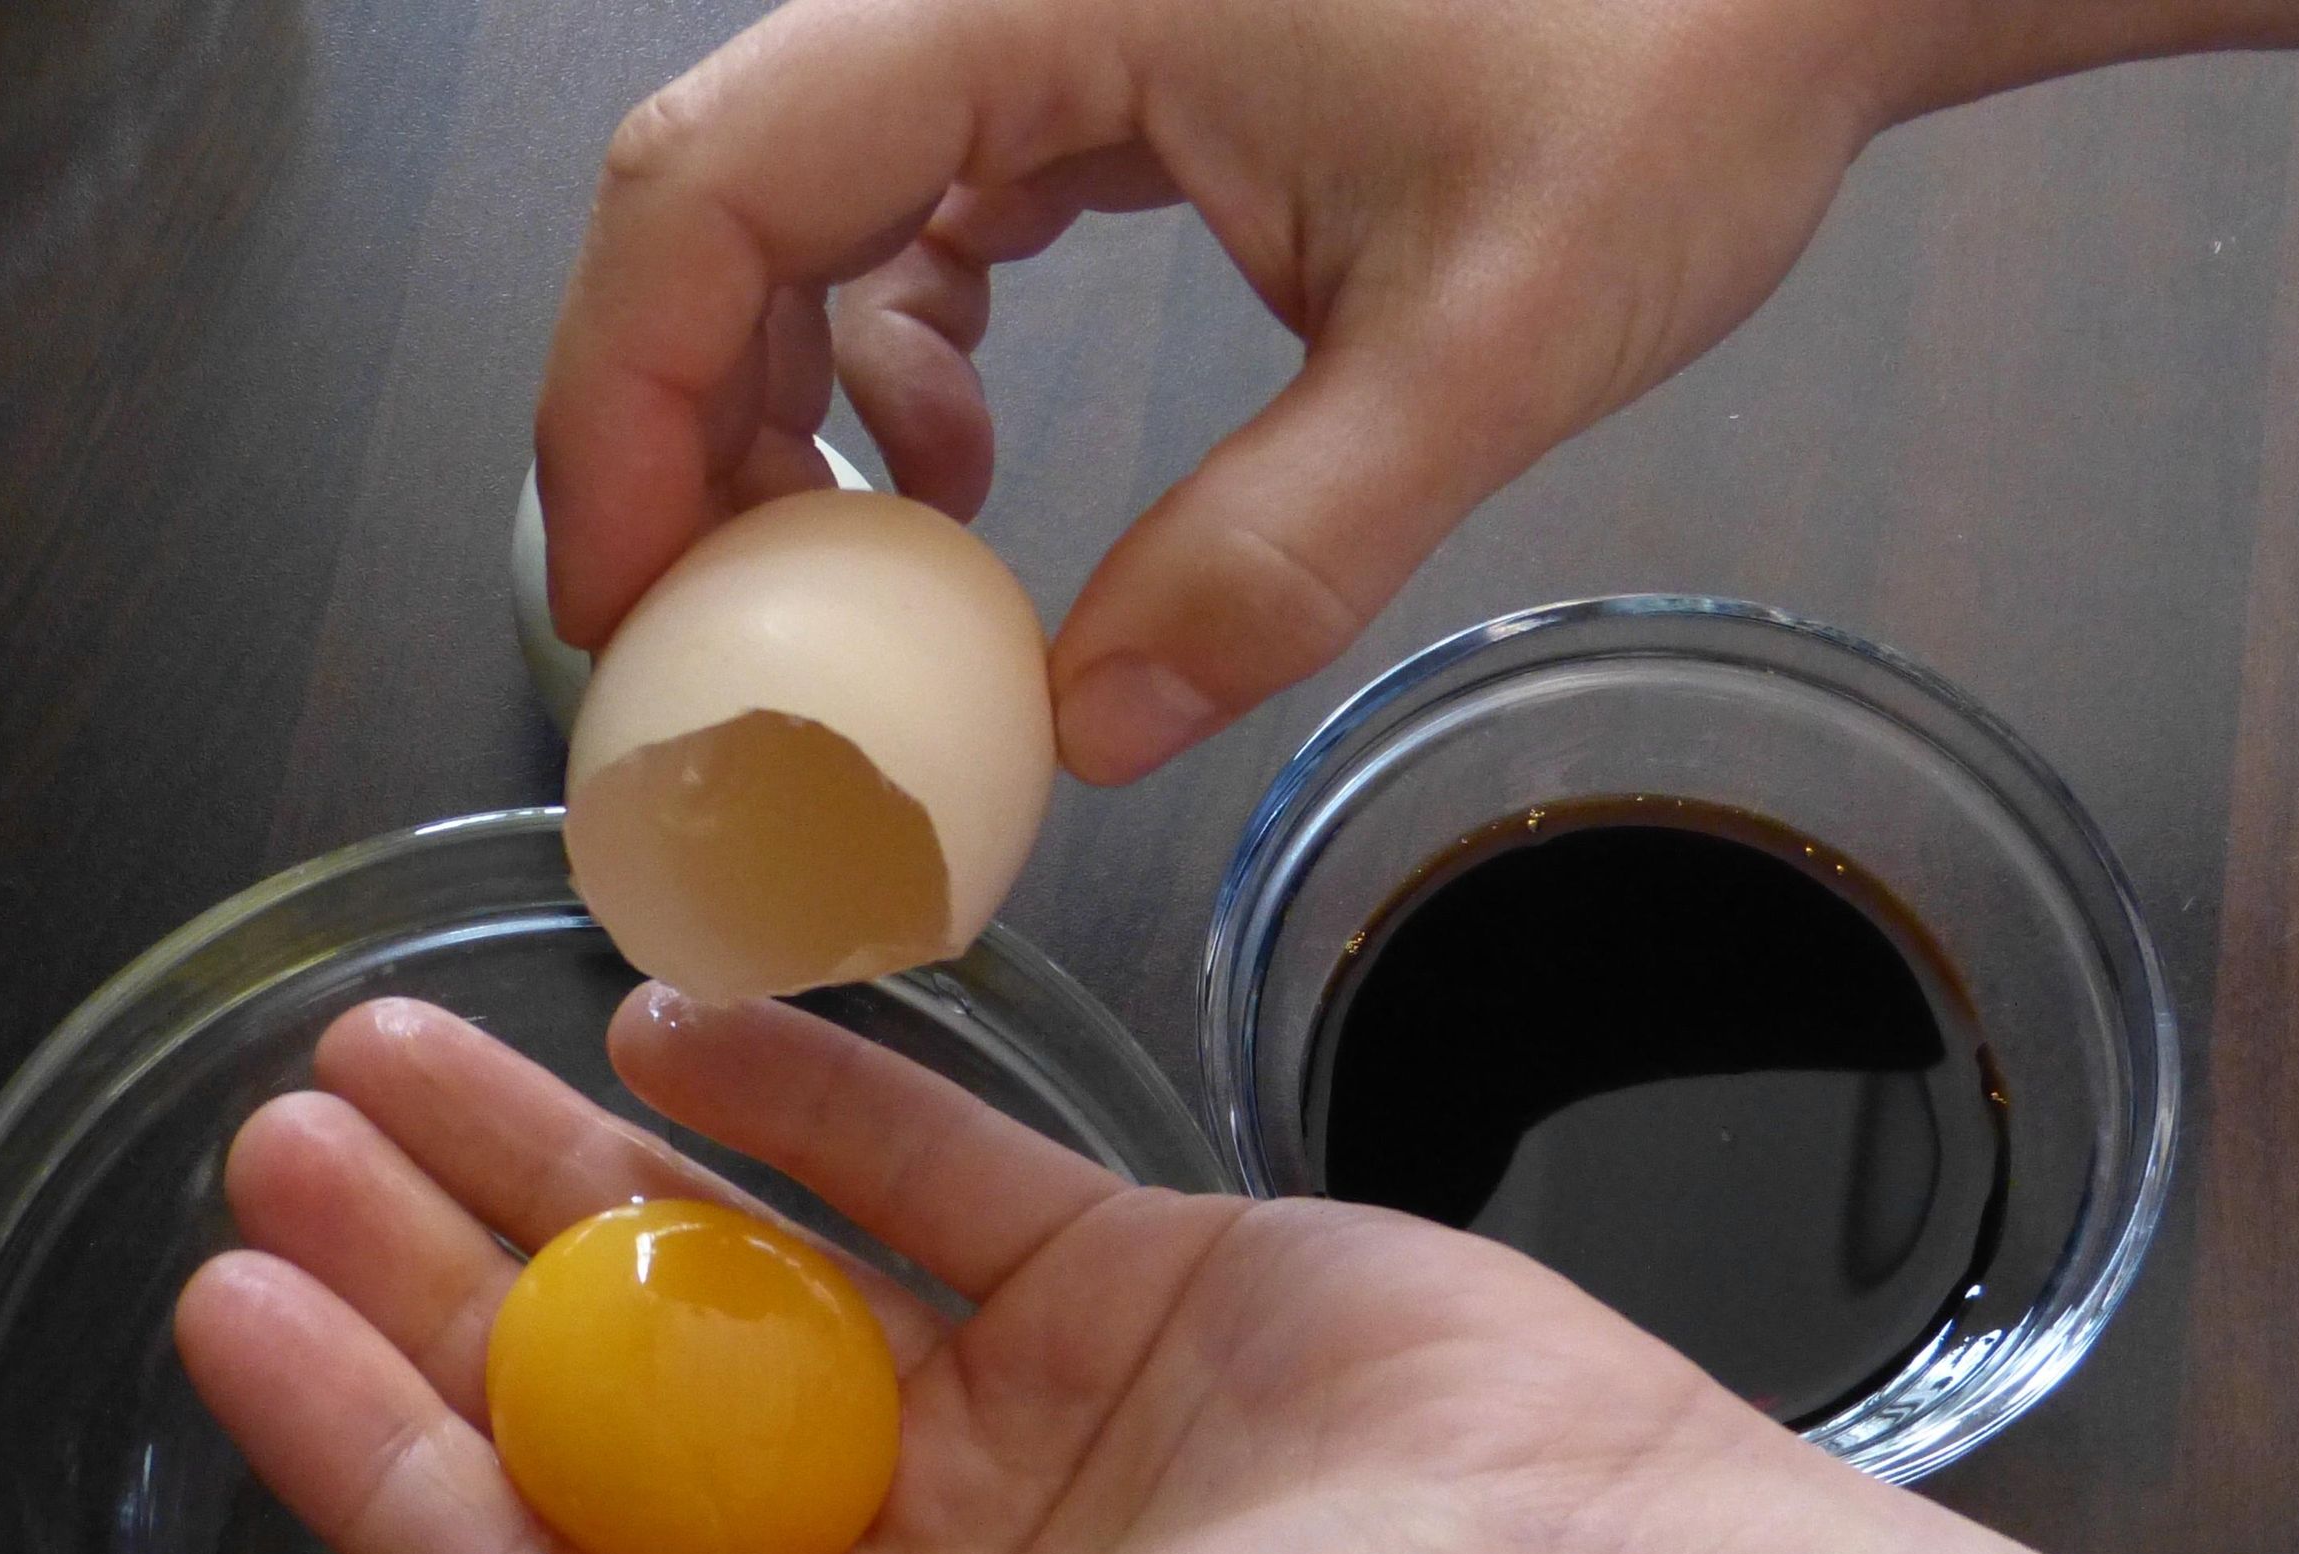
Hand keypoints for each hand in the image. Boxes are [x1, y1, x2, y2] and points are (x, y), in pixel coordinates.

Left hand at [174, 989, 1734, 1553]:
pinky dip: (804, 1102)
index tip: (234, 1299)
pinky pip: (923, 1170)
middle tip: (295, 1132)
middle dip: (441, 1266)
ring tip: (411, 1053)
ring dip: (580, 1162)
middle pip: (611, 1395)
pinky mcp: (1120, 1284)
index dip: (365, 1441)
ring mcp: (1006, 1415)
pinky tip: (668, 1033)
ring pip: (744, 1260)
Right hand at [535, 0, 1909, 779]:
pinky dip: (895, 349)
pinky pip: (915, 206)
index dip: (626, 405)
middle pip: (718, 193)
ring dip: (784, 399)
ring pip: (803, 205)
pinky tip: (960, 467)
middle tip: (707, 641)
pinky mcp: (1090, 58)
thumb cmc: (1672, 70)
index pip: (720, 181)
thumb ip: (1282, 550)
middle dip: (680, 425)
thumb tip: (1083, 737)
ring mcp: (1038, 11)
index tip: (627, 608)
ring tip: (862, 568)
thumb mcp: (1488, 343)